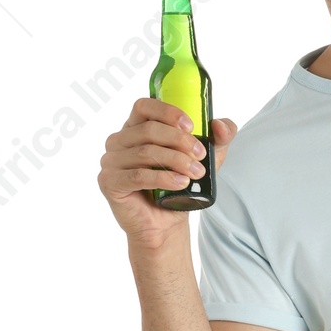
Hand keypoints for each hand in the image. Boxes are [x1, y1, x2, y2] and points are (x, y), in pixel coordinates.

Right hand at [98, 98, 237, 254]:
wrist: (165, 224)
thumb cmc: (179, 186)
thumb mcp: (206, 160)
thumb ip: (219, 139)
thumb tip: (221, 126)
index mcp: (135, 128)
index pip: (144, 106)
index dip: (167, 112)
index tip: (191, 126)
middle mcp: (119, 141)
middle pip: (148, 130)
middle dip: (179, 141)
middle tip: (201, 156)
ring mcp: (110, 161)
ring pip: (145, 152)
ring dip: (176, 161)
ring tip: (197, 174)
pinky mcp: (109, 182)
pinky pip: (137, 175)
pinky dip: (162, 178)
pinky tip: (181, 183)